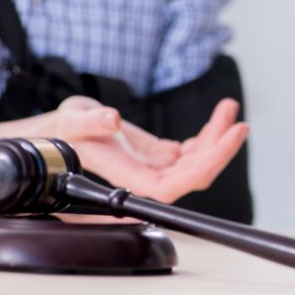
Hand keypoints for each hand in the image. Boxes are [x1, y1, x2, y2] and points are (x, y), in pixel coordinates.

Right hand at [38, 96, 248, 203]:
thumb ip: (91, 121)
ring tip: (228, 109)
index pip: (175, 185)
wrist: (56, 132)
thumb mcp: (72, 119)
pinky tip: (216, 119)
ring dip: (216, 137)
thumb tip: (112, 121)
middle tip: (238, 123)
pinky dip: (207, 136)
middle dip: (220, 149)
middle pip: (194, 174)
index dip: (204, 167)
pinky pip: (190, 153)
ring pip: (196, 161)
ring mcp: (155, 167)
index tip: (225, 141)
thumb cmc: (60, 131)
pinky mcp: (158, 156)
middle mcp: (146, 177)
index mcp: (129, 176)